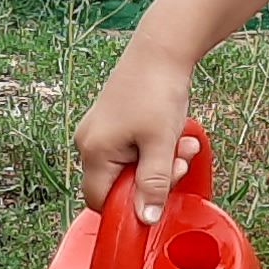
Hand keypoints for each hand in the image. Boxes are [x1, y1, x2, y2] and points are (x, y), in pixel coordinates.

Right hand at [72, 35, 195, 218]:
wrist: (160, 49)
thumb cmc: (156, 91)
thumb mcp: (160, 144)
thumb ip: (154, 185)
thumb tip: (146, 219)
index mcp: (94, 151)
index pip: (100, 202)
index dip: (130, 207)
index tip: (159, 196)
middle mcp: (88, 143)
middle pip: (117, 184)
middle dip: (153, 178)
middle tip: (179, 160)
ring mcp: (97, 131)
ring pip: (127, 166)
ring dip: (158, 161)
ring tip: (180, 142)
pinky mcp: (110, 122)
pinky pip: (129, 149)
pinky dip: (152, 147)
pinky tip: (170, 132)